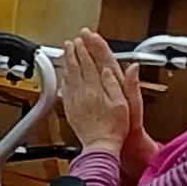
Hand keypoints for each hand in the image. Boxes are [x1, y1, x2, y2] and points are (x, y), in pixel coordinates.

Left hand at [55, 29, 140, 155]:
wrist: (100, 146)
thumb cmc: (115, 128)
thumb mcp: (123, 104)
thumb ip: (115, 84)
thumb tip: (111, 69)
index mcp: (97, 89)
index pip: (90, 64)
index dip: (87, 50)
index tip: (85, 40)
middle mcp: (84, 93)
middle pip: (77, 67)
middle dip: (74, 52)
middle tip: (72, 41)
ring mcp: (75, 100)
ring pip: (68, 76)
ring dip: (67, 62)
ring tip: (65, 51)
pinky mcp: (70, 109)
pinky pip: (64, 89)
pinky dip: (63, 78)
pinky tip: (63, 73)